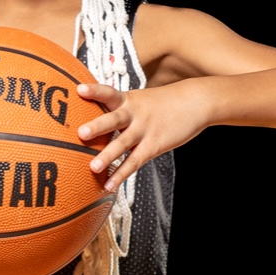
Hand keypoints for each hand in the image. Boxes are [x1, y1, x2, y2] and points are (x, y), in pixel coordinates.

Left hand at [76, 82, 208, 191]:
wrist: (196, 102)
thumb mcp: (140, 99)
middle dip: (97, 126)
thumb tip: (94, 120)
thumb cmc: (163, 102)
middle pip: (113, 119)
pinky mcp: (154, 145)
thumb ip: (120, 108)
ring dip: (107, 156)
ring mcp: (144, 130)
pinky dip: (121, 174)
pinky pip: (135, 161)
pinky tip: (109, 185)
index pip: (108, 93)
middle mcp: (134, 113)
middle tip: (81, 133)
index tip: (79, 89)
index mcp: (128, 100)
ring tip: (93, 167)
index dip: (95, 91)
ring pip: (123, 143)